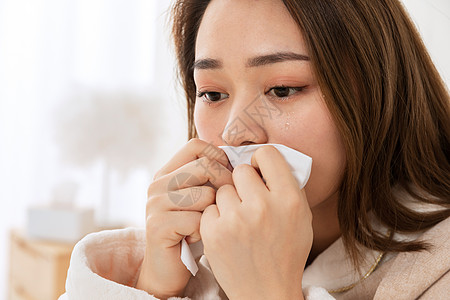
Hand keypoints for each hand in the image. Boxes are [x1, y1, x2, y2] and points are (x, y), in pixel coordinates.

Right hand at [136, 138, 232, 298]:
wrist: (167, 269)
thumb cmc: (191, 230)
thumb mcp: (199, 198)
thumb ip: (209, 178)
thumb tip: (241, 161)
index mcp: (167, 172)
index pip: (196, 146)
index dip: (218, 157)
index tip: (228, 176)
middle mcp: (158, 184)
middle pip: (204, 167)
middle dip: (225, 184)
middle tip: (228, 204)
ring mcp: (155, 204)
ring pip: (205, 194)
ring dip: (213, 213)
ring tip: (205, 224)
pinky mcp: (158, 226)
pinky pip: (199, 219)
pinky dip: (204, 231)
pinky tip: (195, 238)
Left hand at [200, 145, 311, 299]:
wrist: (266, 291)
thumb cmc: (286, 252)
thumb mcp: (301, 218)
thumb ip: (288, 186)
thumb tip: (267, 160)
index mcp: (289, 200)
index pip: (267, 154)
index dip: (261, 160)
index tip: (259, 170)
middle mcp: (263, 207)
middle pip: (241, 170)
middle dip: (244, 182)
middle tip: (248, 199)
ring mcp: (236, 220)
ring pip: (223, 189)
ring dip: (229, 201)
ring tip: (239, 221)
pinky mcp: (214, 233)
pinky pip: (210, 208)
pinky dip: (216, 218)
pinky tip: (228, 232)